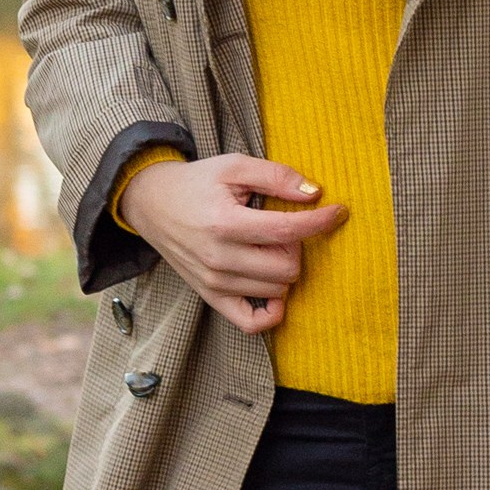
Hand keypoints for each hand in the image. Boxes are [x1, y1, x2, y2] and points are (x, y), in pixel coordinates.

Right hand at [119, 153, 348, 335]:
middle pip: (288, 268)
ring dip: (284, 269)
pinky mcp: (210, 297)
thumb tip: (315, 193)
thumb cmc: (196, 183)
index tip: (338, 211)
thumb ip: (276, 176)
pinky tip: (274, 288)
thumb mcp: (233, 166)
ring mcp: (214, 283)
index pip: (288, 231)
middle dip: (297, 246)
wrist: (151, 204)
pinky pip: (252, 323)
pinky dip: (272, 311)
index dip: (320, 221)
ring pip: (278, 291)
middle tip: (284, 227)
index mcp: (226, 223)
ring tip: (269, 247)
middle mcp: (219, 259)